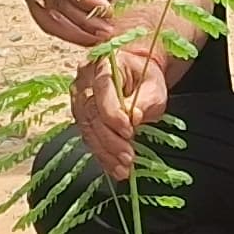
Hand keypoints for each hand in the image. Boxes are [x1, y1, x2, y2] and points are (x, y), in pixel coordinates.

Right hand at [72, 41, 173, 182]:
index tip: (129, 131)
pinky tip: (114, 168)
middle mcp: (85, 81)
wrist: (136, 73)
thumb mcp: (154, 85)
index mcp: (103, 64)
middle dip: (110, 140)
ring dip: (106, 152)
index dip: (113, 115)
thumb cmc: (145, 76)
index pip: (102, 92)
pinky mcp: (80, 116)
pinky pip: (88, 138)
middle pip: (91, 114)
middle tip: (128, 157)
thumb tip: (134, 117)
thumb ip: (145, 100)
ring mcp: (79, 99)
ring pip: (87, 130)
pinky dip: (102, 156)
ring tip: (123, 168)